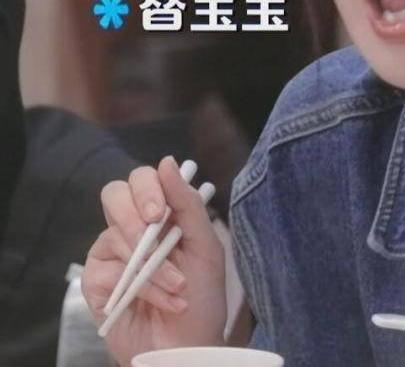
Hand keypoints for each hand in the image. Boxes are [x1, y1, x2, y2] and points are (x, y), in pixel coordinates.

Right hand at [81, 156, 226, 366]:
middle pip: (113, 194)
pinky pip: (109, 273)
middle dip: (134, 216)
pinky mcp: (96, 284)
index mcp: (160, 215)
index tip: (159, 212)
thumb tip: (167, 161)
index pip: (140, 179)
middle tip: (154, 237)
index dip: (146, 187)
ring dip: (154, 266)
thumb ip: (187, 204)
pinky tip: (166, 301)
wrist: (190, 345)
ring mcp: (110, 255)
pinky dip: (144, 289)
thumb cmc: (203, 297)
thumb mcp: (206, 246)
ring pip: (114, 237)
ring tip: (179, 287)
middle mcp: (131, 228)